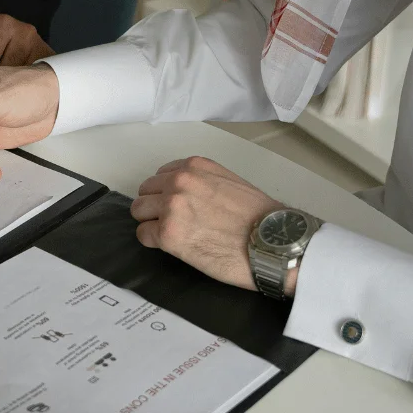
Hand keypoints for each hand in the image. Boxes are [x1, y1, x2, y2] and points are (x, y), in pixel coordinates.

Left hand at [131, 156, 286, 291]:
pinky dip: (154, 242)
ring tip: (174, 234)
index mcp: (195, 166)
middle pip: (145, 192)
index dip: (166, 193)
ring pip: (139, 211)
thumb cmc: (260, 219)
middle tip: (174, 222)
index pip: (161, 175)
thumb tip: (187, 197)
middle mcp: (179, 181)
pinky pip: (143, 235)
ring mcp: (171, 206)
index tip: (177, 205)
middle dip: (155, 207)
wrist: (273, 242)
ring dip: (152, 223)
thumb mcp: (228, 183)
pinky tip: (175, 246)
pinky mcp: (167, 233)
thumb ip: (202, 183)